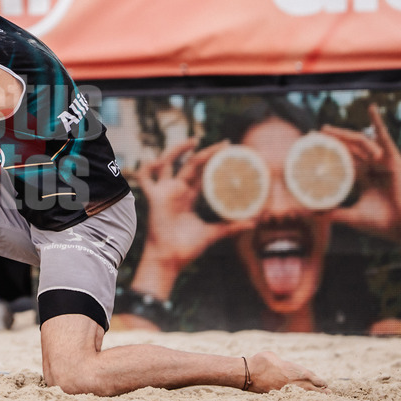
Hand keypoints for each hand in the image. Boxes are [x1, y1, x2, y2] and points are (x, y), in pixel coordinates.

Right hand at [132, 139, 254, 296]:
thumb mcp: (213, 233)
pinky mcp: (154, 197)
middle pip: (191, 164)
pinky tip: (157, 160)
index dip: (214, 161)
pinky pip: (145, 178)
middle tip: (224, 144)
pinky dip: (147, 167)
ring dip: (177, 149)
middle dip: (207, 152)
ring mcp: (165, 192)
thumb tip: (255, 223)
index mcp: (188, 196)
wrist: (170, 259)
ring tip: (194, 141)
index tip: (230, 151)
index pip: (203, 173)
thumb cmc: (187, 248)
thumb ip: (231, 227)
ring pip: (168, 163)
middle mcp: (177, 190)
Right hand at [246, 351, 329, 392]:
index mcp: (294, 370)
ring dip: (313, 397)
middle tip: (329, 394)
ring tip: (321, 400)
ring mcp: (287, 391)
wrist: (248, 374)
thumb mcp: (272, 356)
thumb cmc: (260, 361)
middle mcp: (293, 382)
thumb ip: (281, 362)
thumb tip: (281, 365)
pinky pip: (293, 399)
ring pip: (303, 395)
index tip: (324, 383)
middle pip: (311, 388)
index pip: (311, 376)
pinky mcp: (279, 397)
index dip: (319, 380)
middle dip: (321, 391)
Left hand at [324, 104, 400, 280]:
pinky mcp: (394, 160)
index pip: (344, 161)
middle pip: (350, 149)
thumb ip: (333, 213)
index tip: (310, 149)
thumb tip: (311, 215)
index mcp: (365, 178)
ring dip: (343, 134)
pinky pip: (385, 137)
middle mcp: (374, 168)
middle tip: (313, 134)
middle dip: (332, 141)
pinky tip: (371, 108)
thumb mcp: (352, 216)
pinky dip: (378, 122)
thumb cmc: (381, 224)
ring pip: (361, 143)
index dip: (329, 154)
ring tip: (325, 129)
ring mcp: (384, 163)